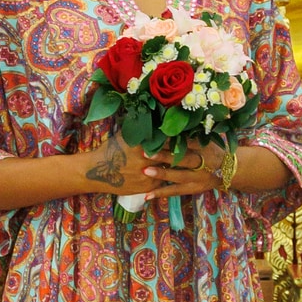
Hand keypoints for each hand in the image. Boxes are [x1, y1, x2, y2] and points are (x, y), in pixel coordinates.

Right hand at [79, 136, 217, 197]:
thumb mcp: (127, 134)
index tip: (196, 131)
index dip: (184, 135)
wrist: (97, 172)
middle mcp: (146, 159)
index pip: (169, 138)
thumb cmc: (111, 149)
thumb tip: (160, 114)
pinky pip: (165, 182)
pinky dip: (174, 177)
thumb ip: (143, 127)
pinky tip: (182, 174)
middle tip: (204, 148)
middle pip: (174, 155)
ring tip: (198, 161)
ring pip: (172, 169)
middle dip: (189, 152)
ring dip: (184, 166)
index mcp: (143, 143)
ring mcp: (147, 175)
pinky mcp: (147, 188)